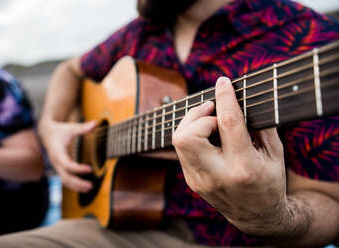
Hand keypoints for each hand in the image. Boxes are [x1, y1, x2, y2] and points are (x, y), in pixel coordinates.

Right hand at [40, 120, 95, 192]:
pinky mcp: (59, 169)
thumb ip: (83, 127)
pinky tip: (83, 188)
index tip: (89, 169)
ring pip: (65, 180)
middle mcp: (56, 162)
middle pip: (65, 176)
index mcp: (57, 152)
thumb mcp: (71, 127)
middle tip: (90, 185)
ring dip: (76, 186)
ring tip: (89, 188)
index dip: (77, 168)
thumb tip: (95, 123)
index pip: (67, 164)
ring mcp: (57, 166)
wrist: (46, 133)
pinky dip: (73, 185)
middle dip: (77, 182)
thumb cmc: (60, 130)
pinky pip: (65, 179)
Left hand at [172, 77, 286, 234]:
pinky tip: (206, 135)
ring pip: (179, 141)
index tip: (223, 81)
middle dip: (198, 115)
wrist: (256, 217)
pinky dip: (192, 136)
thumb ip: (261, 126)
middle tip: (213, 110)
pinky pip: (182, 150)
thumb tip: (243, 98)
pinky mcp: (191, 181)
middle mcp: (217, 176)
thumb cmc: (269, 182)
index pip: (228, 124)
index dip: (225, 98)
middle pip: (187, 136)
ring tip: (210, 121)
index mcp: (244, 168)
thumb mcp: (275, 154)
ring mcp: (200, 181)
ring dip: (192, 123)